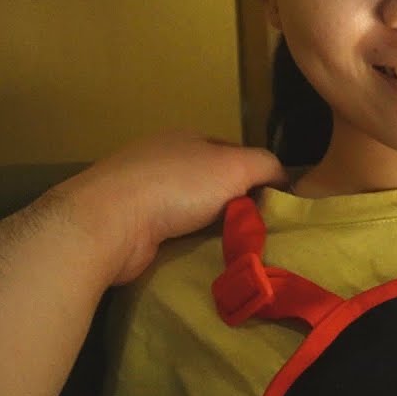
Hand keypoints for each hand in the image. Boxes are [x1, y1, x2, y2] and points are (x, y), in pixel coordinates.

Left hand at [50, 132, 286, 283]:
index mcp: (186, 139)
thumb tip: (287, 178)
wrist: (109, 222)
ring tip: (237, 248)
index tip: (276, 202)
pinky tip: (202, 256)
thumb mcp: (236, 165)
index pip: (233, 152)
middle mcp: (162, 160)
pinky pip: (171, 233)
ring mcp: (141, 192)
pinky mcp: (130, 225)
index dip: (258, 174)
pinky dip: (187, 243)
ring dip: (212, 227)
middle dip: (236, 204)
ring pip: (192, 210)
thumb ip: (267, 165)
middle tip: (261, 229)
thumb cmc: (177, 185)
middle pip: (213, 182)